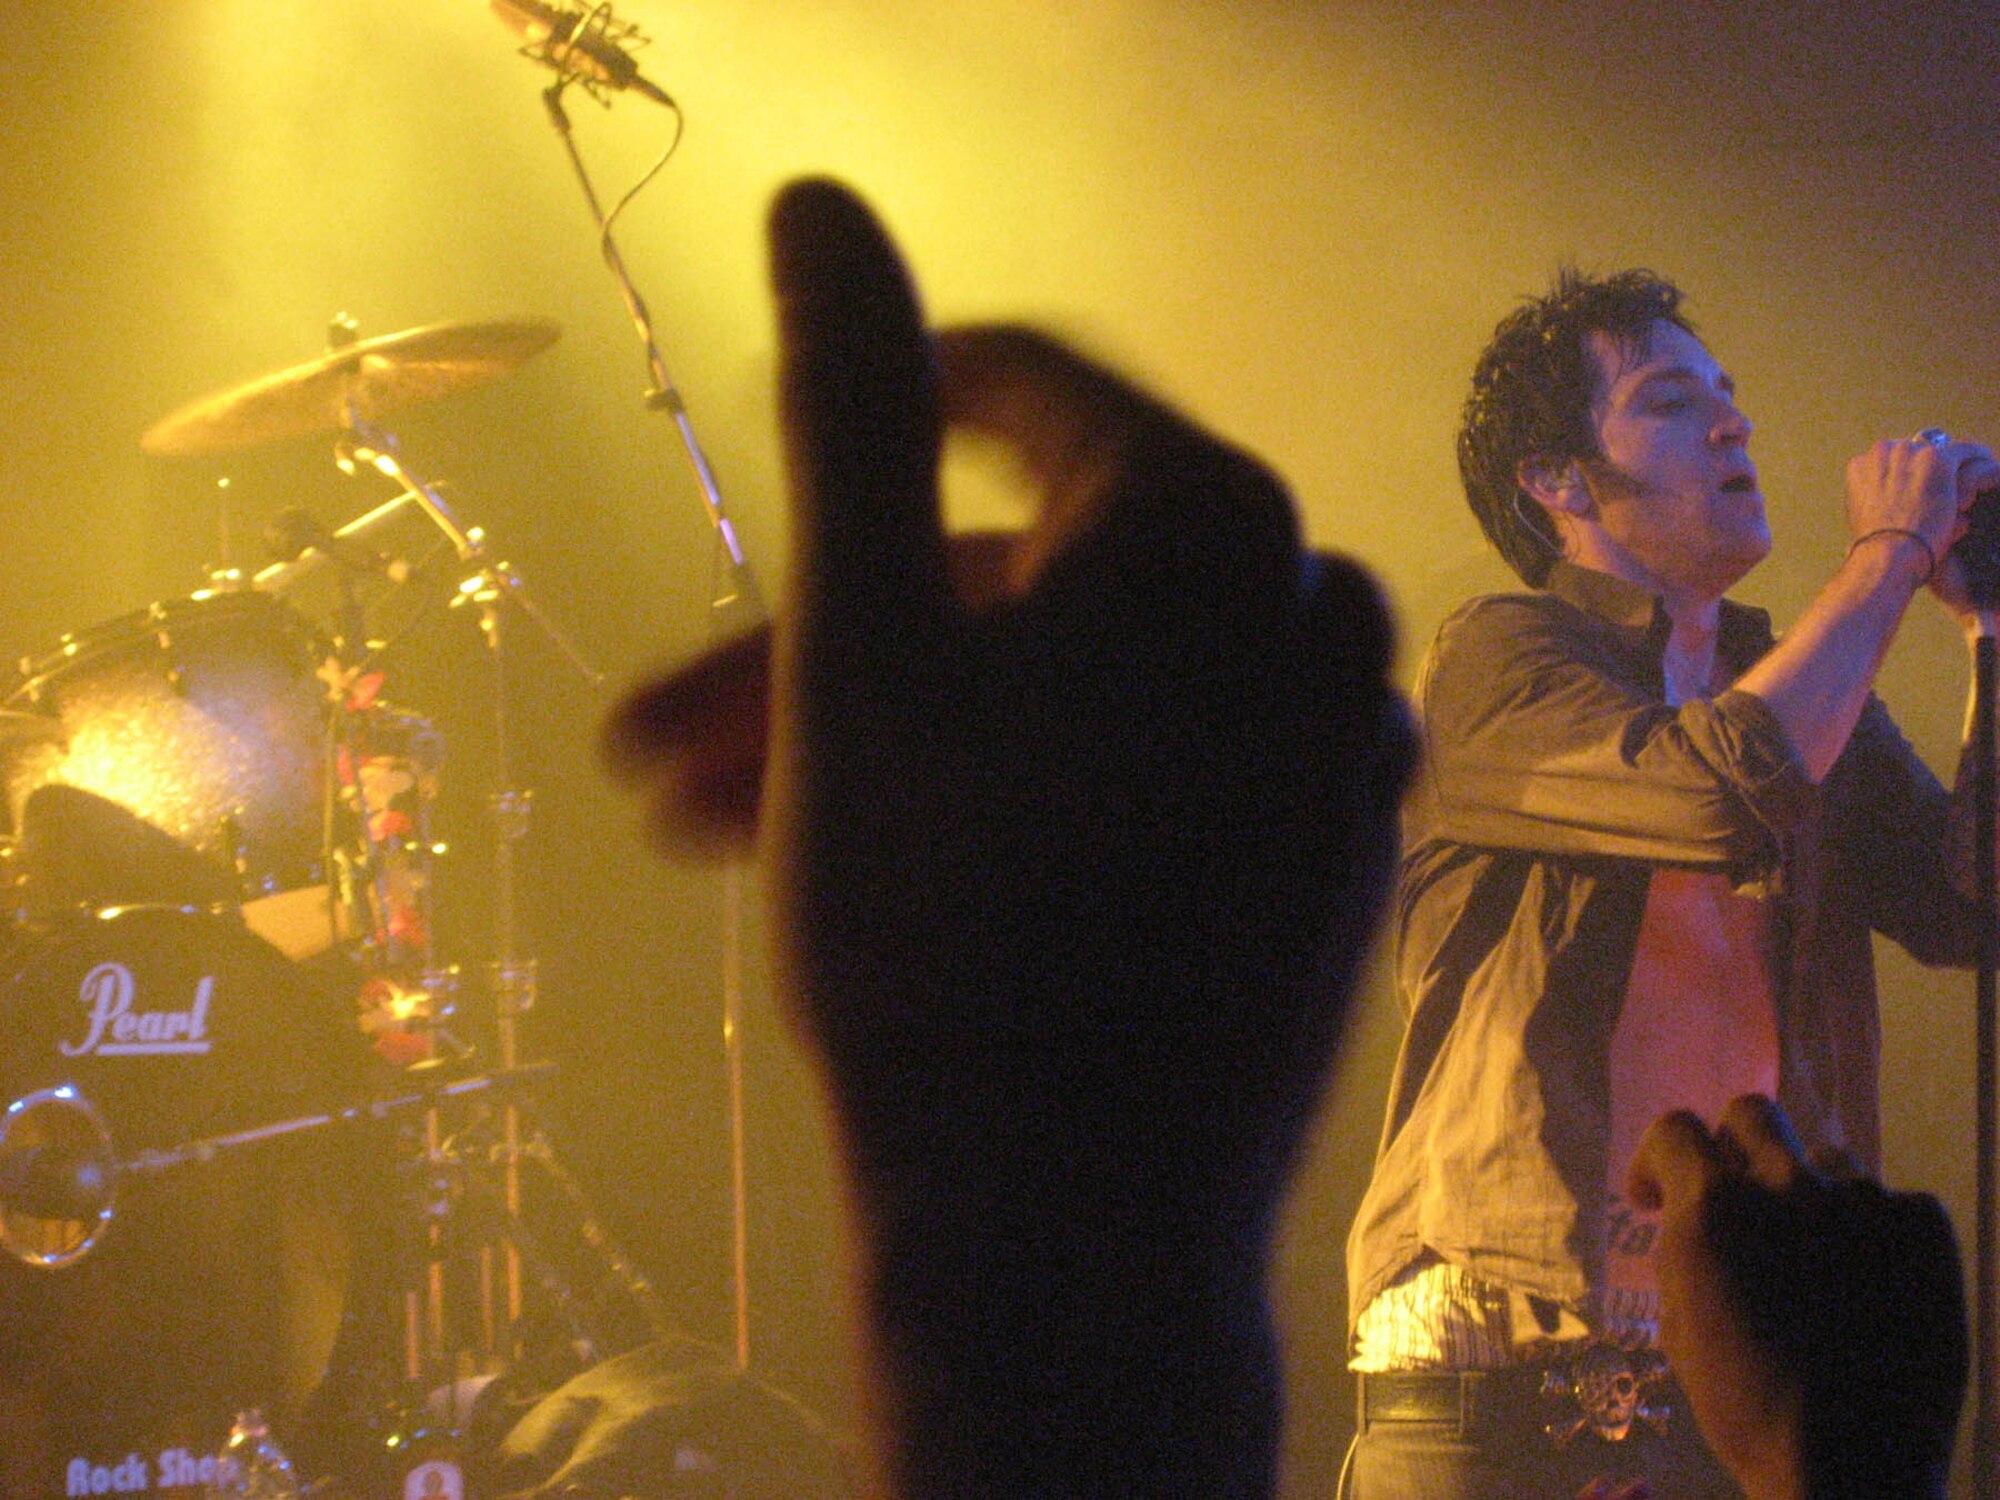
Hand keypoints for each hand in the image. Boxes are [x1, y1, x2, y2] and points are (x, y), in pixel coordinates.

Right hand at [604, 178, 1414, 1492]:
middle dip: (825, 655)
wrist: (1067, 1235)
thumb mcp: (857, 643)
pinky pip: (1160, 774)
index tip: (772, 474)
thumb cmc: (940, 931)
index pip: (1019, 391)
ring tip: (735, 840)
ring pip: (1081, 689)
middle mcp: (1305, 609)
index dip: (872, 411)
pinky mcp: (1330, 862)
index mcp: (1206, 520)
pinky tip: (911, 870)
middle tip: (660, 753)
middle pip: (1028, 579)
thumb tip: (814, 202)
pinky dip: (1035, 795)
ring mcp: (1334, 747)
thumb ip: (844, 406)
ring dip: (907, 741)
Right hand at [1628, 1096, 1963, 1499]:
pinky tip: (1873, 1284)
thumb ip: (1684, 1253)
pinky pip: (1892, 1204)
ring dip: (1811, 1200)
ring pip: (1827, 1165)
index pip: (1675, 1129)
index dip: (1657, 1159)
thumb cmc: (1748, 1409)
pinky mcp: (1925, 1228)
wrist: (1854, 1467)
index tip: (1658, 1195)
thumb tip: (1689, 1218)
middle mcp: (1788, 1186)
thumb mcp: (1680, 1327)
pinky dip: (1876, 1234)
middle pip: (1753, 1114)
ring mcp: (1864, 1203)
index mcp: (1714, 1209)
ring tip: (1820, 1262)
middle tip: (1739, 1198)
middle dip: (1732, 1149)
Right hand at [1844, 435, 1999, 606]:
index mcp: (1859, 464)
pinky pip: (1967, 452)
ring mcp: (1910, 453)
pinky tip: (1987, 476)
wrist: (1888, 554)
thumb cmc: (1875, 546)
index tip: (1921, 486)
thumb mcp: (1862, 514)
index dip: (1909, 473)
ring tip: (1965, 488)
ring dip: (1954, 468)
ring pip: (1943, 450)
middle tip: (1945, 490)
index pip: (1892, 458)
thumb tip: (1899, 496)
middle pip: (1917, 450)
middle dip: (1930, 468)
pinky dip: (1979, 463)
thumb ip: (1878, 495)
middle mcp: (1883, 451)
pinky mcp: (1938, 460)